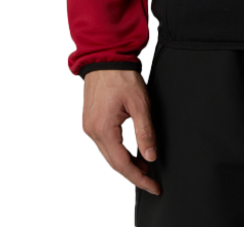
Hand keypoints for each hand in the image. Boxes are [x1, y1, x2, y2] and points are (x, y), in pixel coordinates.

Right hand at [82, 69, 161, 196]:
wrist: (105, 58)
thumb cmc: (122, 77)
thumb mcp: (140, 103)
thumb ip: (145, 132)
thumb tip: (150, 157)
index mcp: (103, 130)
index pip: (122, 164)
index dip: (139, 178)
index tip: (154, 187)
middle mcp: (92, 132)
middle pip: (113, 163)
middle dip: (133, 174)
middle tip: (152, 181)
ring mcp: (89, 127)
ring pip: (108, 155)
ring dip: (126, 163)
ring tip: (145, 167)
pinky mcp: (90, 122)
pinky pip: (105, 144)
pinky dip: (118, 151)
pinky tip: (131, 152)